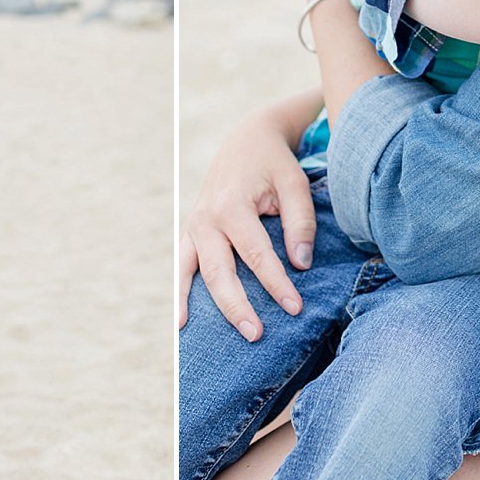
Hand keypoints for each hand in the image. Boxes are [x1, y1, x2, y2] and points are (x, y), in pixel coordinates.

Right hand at [179, 107, 316, 341]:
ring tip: (197, 338)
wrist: (246, 141)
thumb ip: (300, 223)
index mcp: (232, 205)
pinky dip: (179, 292)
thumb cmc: (275, 164)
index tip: (295, 308)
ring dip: (201, 305)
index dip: (276, 284)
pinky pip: (182, 266)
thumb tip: (301, 265)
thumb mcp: (295, 184)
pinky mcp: (191, 232)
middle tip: (256, 335)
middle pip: (220, 271)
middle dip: (237, 306)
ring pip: (195, 272)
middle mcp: (207, 218)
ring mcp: (194, 225)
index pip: (257, 254)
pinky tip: (180, 321)